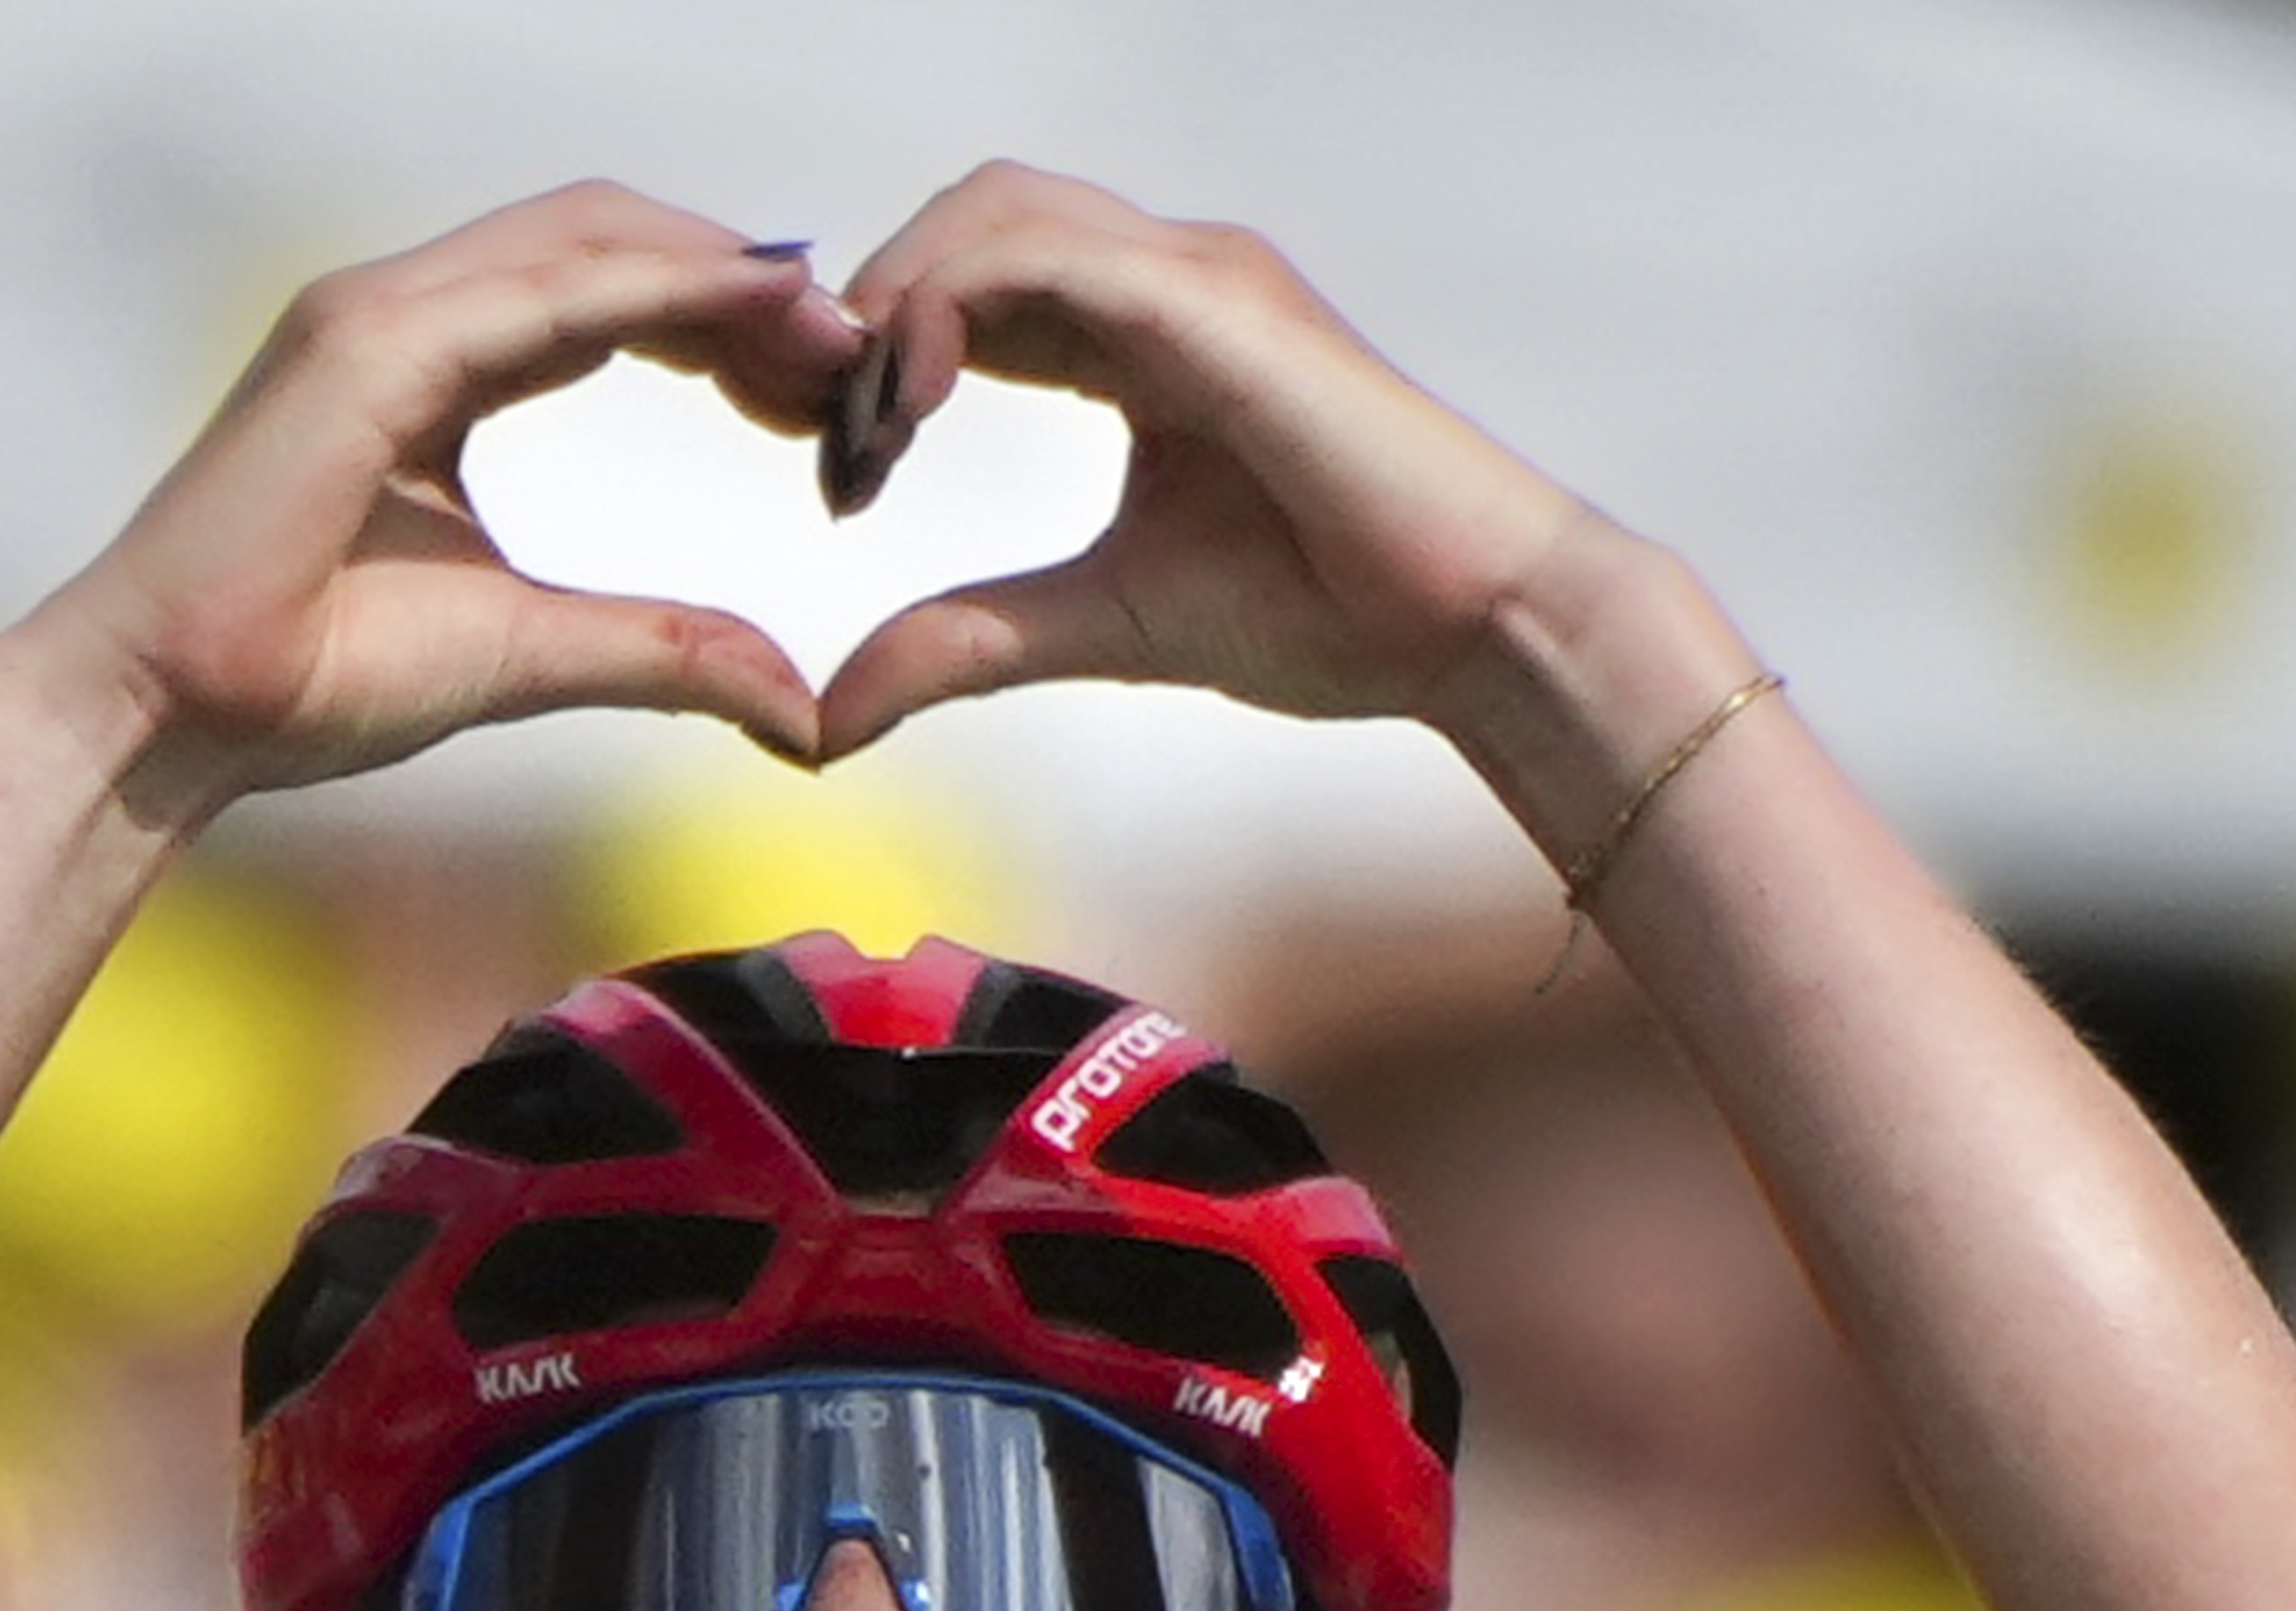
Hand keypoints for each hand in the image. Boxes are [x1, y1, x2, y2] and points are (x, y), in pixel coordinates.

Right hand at [31, 187, 861, 820]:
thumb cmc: (307, 684)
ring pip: (585, 238)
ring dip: (718, 265)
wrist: (170, 715)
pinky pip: (544, 290)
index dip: (719, 315)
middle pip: (606, 240)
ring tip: (828, 318)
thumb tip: (792, 705)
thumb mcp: (532, 651)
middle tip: (853, 342)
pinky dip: (659, 282)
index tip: (822, 375)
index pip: (601, 295)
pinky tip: (754, 300)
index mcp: (430, 368)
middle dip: (737, 276)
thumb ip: (659, 649)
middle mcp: (402, 316)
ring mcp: (376, 316)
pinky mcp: (364, 347)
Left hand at [814, 167, 1631, 769]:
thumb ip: (967, 644)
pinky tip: (909, 407)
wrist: (1476, 626)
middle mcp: (1170, 281)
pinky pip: (1048, 260)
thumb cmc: (1330, 613)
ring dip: (897, 302)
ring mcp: (1199, 279)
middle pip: (970, 218)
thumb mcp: (1096, 627)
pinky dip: (952, 308)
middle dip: (868, 309)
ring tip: (861, 431)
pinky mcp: (1217, 308)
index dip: (877, 355)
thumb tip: (830, 714)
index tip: (829, 467)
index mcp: (1146, 337)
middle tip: (819, 437)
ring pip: (996, 212)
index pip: (976, 285)